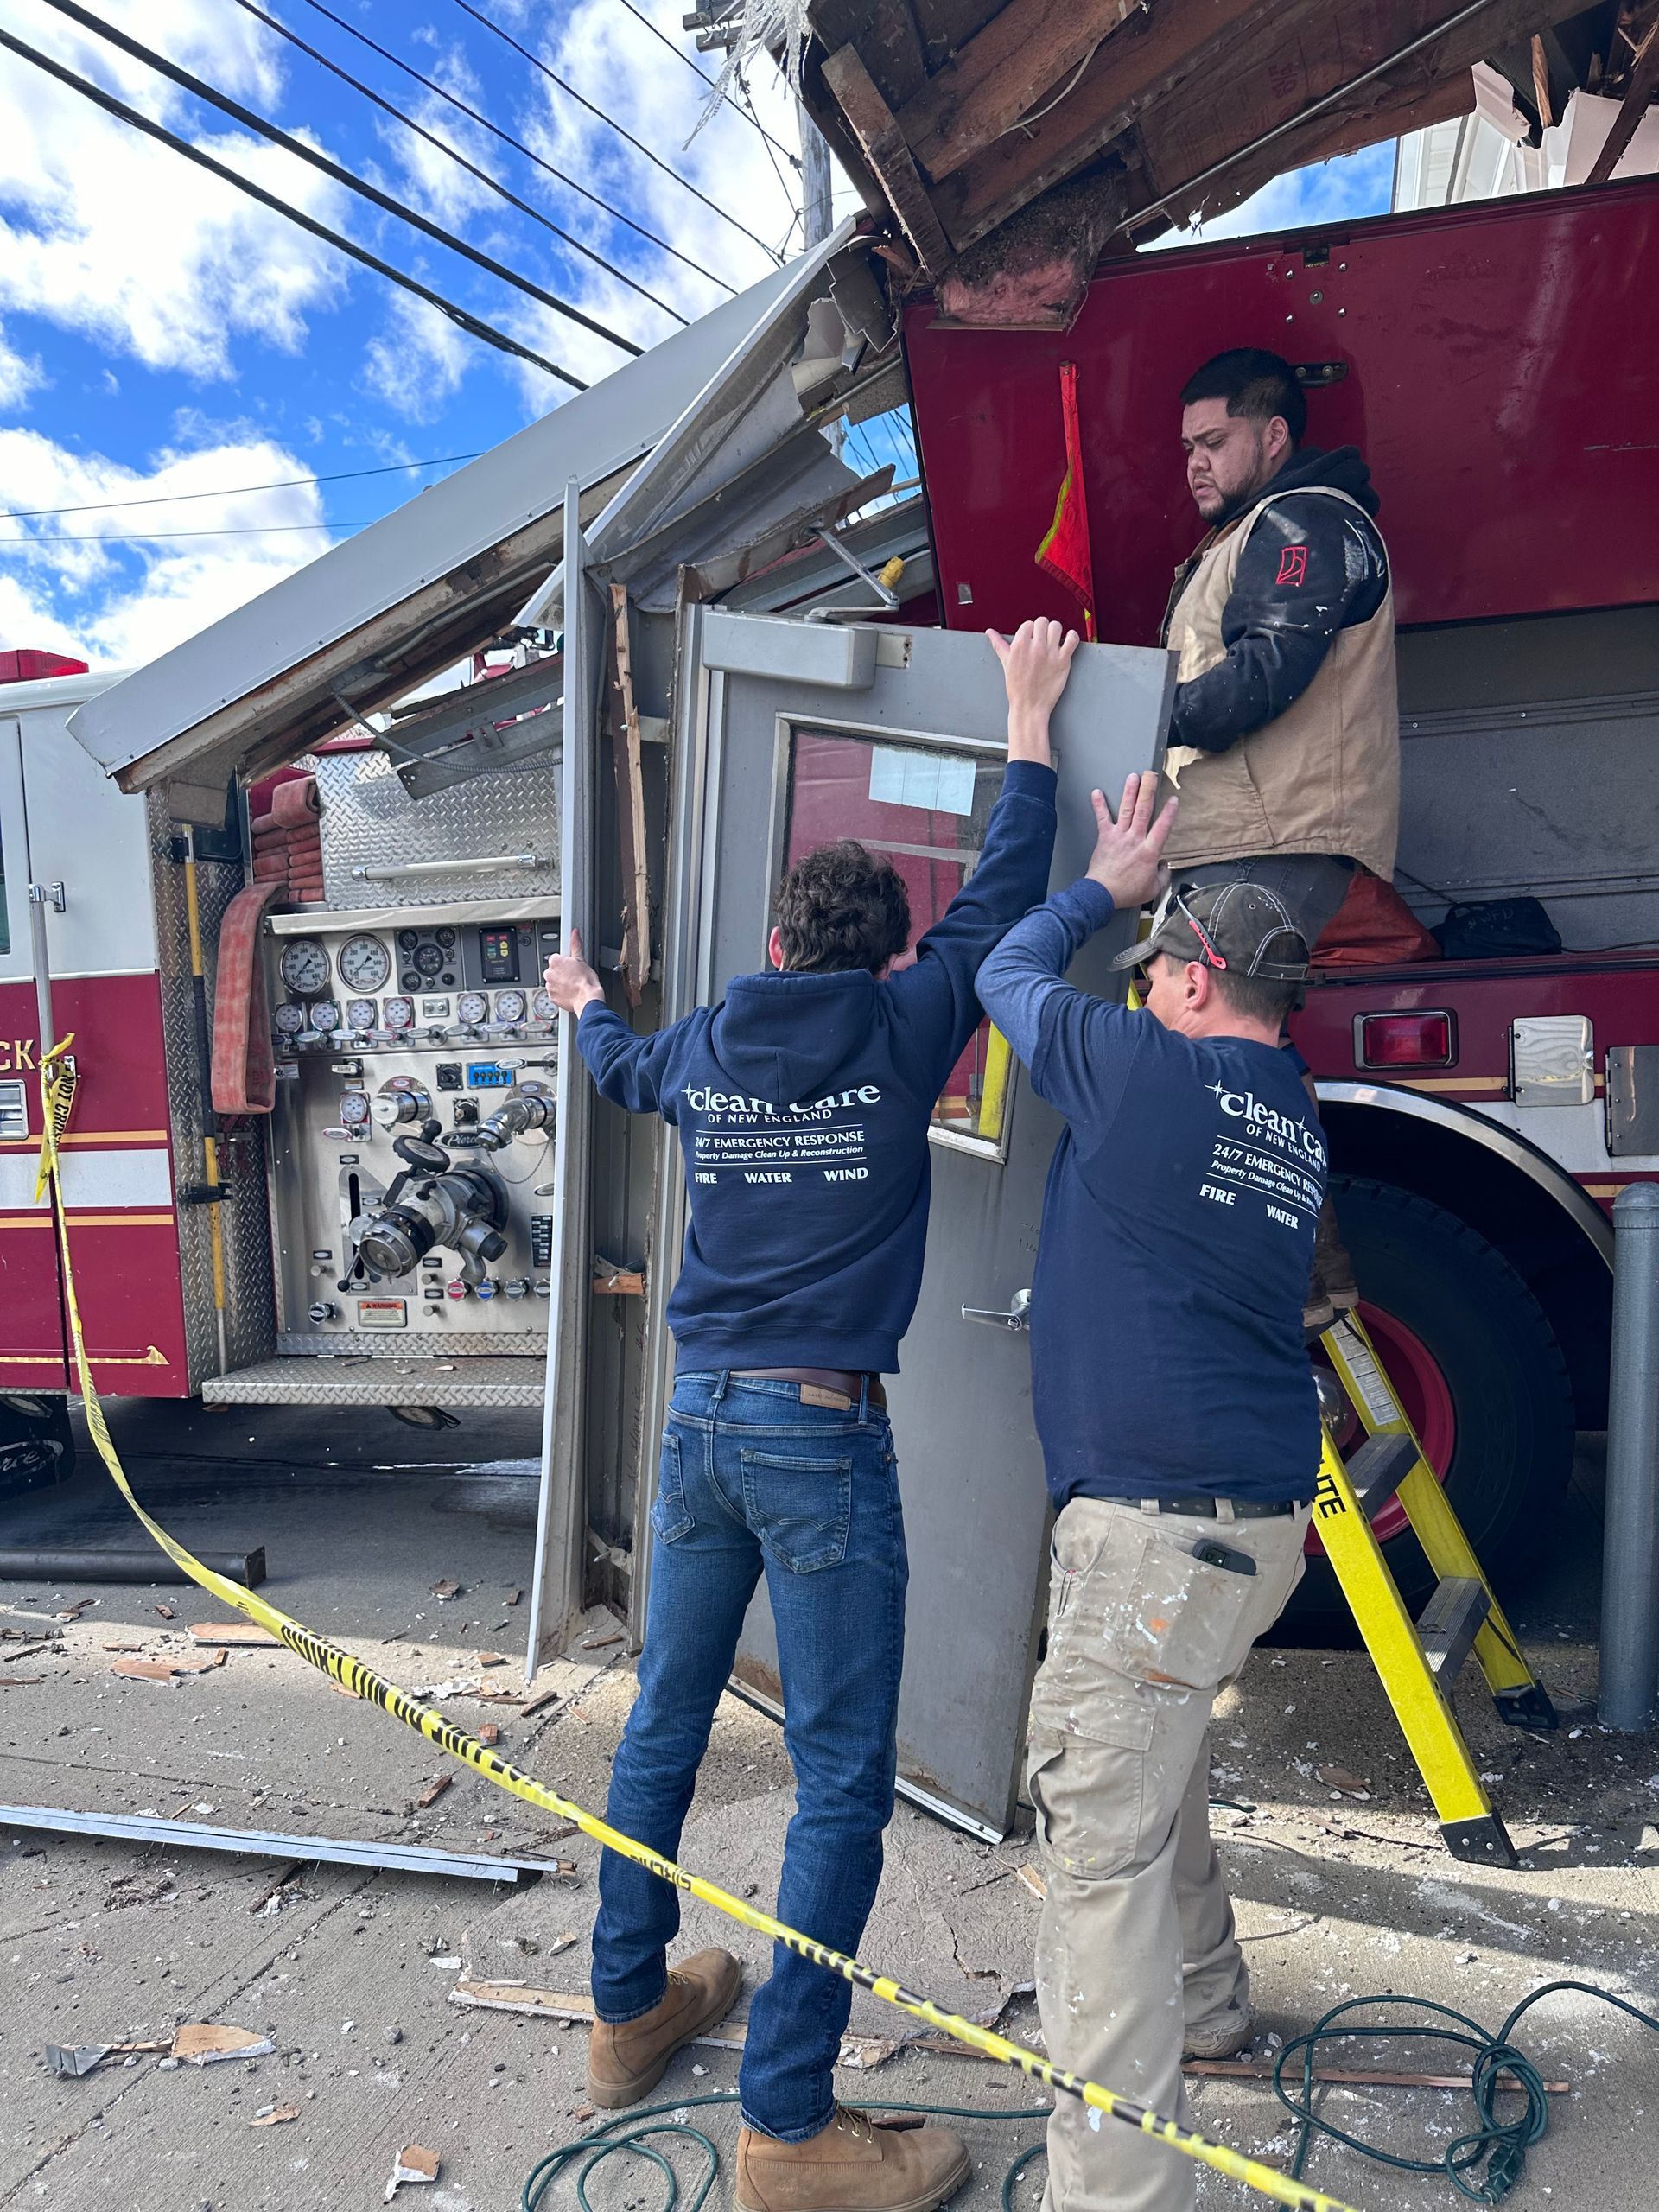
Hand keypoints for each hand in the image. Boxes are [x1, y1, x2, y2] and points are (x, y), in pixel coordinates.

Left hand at [543, 926, 603, 1016]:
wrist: (587, 1000)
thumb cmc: (586, 982)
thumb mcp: (582, 960)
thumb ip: (576, 945)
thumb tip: (574, 933)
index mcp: (555, 962)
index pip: (556, 958)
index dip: (566, 962)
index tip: (571, 967)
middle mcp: (549, 973)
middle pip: (554, 970)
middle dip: (562, 972)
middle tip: (574, 976)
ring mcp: (549, 986)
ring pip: (554, 981)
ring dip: (561, 982)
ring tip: (573, 985)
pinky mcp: (551, 997)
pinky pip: (554, 992)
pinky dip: (560, 992)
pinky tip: (570, 992)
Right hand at [987, 619, 1078, 762]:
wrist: (1029, 707)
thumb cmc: (1017, 687)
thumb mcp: (1005, 663)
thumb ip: (999, 644)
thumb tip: (990, 632)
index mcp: (1019, 646)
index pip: (1028, 624)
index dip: (1030, 631)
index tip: (1031, 641)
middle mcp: (1034, 647)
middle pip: (1042, 622)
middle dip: (1042, 629)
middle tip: (1042, 641)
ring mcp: (1050, 654)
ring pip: (1056, 626)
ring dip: (1056, 632)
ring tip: (1053, 642)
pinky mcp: (1063, 661)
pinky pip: (1072, 639)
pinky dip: (1072, 637)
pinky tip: (1067, 643)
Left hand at [1084, 774, 1177, 909]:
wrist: (1102, 894)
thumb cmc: (1126, 892)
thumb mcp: (1153, 889)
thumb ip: (1163, 875)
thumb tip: (1164, 866)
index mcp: (1149, 851)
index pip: (1162, 827)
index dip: (1169, 812)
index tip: (1173, 800)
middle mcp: (1134, 839)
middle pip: (1143, 810)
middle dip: (1148, 790)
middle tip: (1151, 775)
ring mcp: (1119, 837)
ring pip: (1126, 810)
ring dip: (1129, 792)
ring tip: (1133, 777)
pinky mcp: (1105, 838)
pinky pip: (1102, 818)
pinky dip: (1098, 805)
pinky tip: (1096, 793)